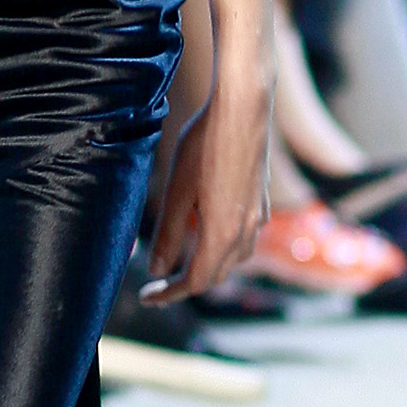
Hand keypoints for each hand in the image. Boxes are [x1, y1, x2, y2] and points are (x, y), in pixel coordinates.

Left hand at [143, 74, 266, 304]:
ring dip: (206, 267)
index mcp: (222, 234)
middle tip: (156, 284)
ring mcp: (258, 217)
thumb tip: (156, 268)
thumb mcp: (177, 191)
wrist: (244, 109)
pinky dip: (222, 249)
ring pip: (232, 260)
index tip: (145, 297)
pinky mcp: (261, 202)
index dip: (168, 294)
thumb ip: (169, 234)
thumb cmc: (205, 146)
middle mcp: (245, 232)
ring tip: (180, 262)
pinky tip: (208, 232)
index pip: (194, 283)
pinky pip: (242, 240)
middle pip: (215, 275)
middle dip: (185, 284)